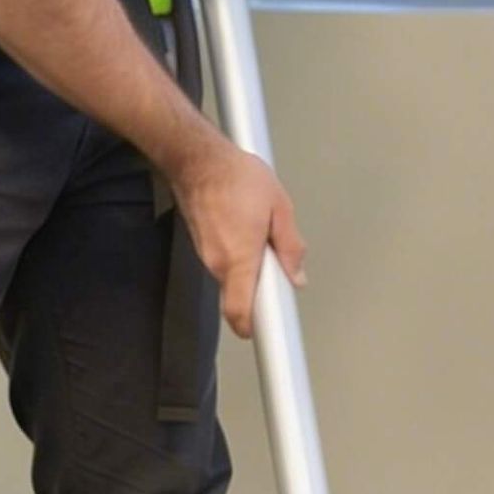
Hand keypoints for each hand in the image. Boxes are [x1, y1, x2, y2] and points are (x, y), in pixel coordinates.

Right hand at [172, 136, 306, 339]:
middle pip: (241, 297)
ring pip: (234, 279)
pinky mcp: (201, 246)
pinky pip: (225, 263)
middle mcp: (218, 264)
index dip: (254, 328)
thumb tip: (296, 275)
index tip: (271, 334)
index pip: (240, 312)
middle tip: (278, 265)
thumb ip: (290, 245)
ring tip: (261, 235)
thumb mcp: (279, 207)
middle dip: (262, 288)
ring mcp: (206, 256)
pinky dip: (238, 256)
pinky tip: (245, 229)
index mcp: (240, 258)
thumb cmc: (236, 176)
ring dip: (250, 268)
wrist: (197, 159)